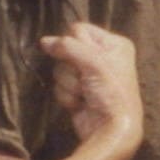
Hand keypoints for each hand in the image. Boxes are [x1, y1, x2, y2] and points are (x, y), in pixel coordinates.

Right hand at [40, 25, 142, 148]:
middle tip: (86, 80)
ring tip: (85, 94)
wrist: (111, 130)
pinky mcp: (78, 92)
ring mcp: (89, 76)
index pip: (79, 29)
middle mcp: (102, 57)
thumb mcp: (93, 62)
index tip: (84, 59)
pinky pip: (60, 85)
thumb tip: (44, 41)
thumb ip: (68, 47)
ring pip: (60, 69)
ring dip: (69, 84)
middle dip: (71, 68)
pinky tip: (80, 104)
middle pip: (66, 50)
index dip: (74, 44)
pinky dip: (67, 96)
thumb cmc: (111, 92)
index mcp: (114, 44)